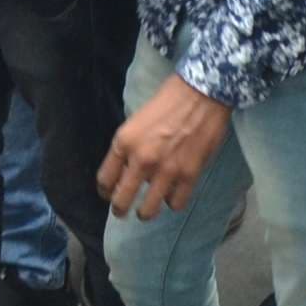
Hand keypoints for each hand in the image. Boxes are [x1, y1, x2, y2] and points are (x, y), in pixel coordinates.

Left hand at [98, 74, 234, 219]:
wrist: (201, 93)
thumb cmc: (167, 101)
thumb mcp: (136, 121)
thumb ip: (129, 147)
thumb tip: (127, 171)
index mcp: (124, 142)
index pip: (104, 180)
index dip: (105, 191)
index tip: (109, 194)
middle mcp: (141, 160)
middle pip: (121, 201)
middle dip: (120, 210)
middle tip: (123, 212)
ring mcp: (166, 170)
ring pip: (148, 210)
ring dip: (146, 212)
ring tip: (148, 210)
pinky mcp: (189, 174)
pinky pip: (176, 204)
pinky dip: (174, 202)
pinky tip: (174, 194)